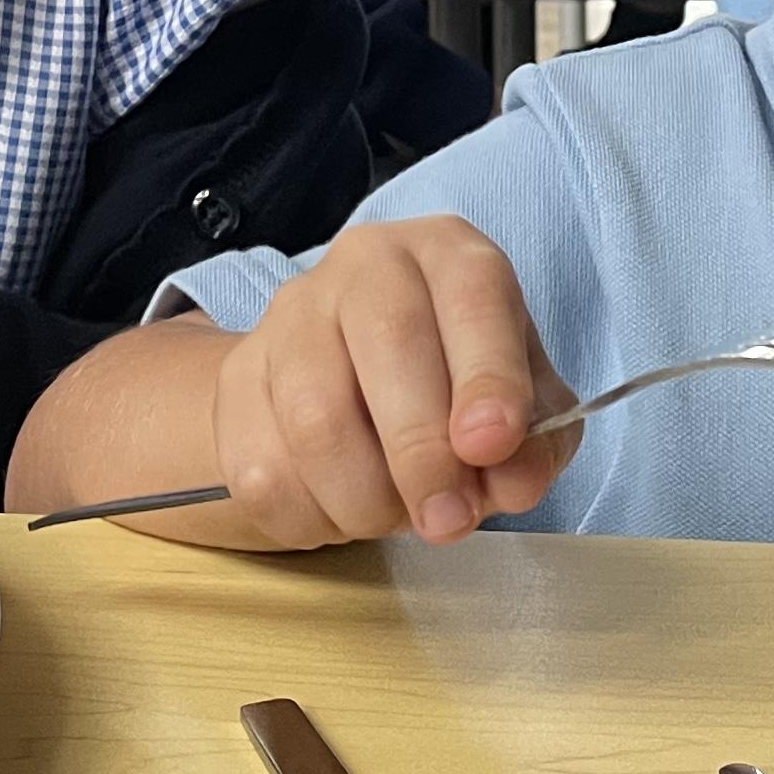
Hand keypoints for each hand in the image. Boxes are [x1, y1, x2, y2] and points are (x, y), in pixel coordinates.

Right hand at [212, 215, 577, 546]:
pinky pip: (263, 469)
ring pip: (316, 419)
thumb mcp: (522, 399)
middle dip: (424, 453)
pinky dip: (312, 516)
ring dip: (367, 498)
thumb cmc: (453, 383)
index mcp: (446, 253)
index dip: (487, 375)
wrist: (347, 380)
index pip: (472, 296)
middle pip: (387, 346)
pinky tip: (343, 512)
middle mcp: (363, 267)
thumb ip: (537, 438)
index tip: (493, 446)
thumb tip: (515, 479)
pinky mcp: (236, 381)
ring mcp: (289, 319)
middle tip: (450, 520)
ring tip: (399, 518)